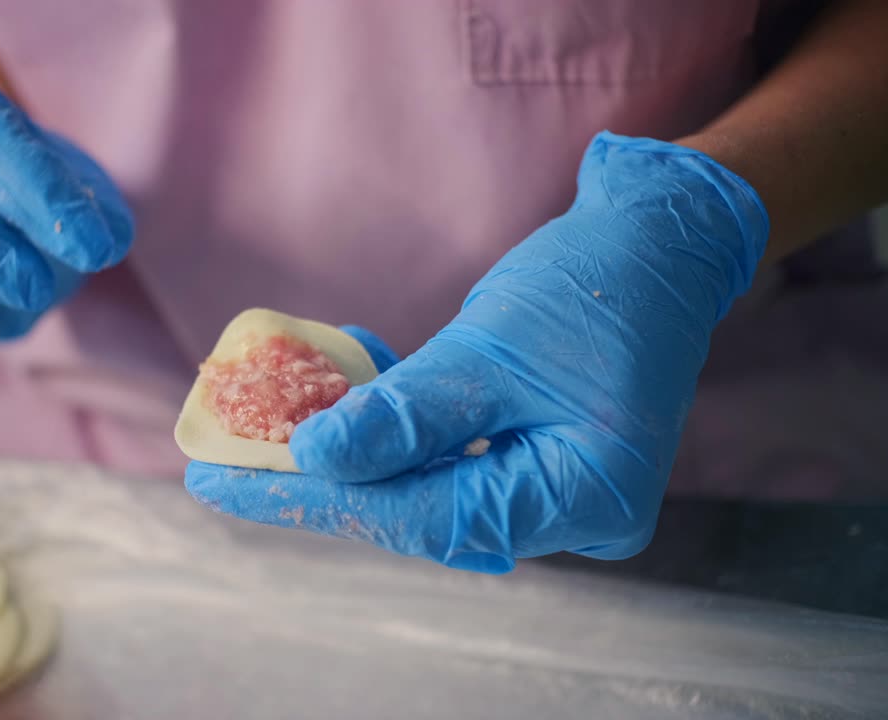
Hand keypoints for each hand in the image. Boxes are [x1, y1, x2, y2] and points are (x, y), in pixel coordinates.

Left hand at [186, 132, 767, 572]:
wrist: (661, 237)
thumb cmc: (593, 285)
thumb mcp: (489, 351)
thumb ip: (407, 416)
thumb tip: (317, 463)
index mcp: (580, 498)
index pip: (423, 516)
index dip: (318, 500)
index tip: (226, 482)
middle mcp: (571, 511)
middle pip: (420, 511)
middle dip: (322, 481)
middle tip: (225, 463)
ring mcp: (554, 486)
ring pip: (426, 486)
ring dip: (351, 451)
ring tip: (267, 424)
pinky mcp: (536, 454)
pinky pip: (447, 457)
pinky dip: (393, 427)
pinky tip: (345, 387)